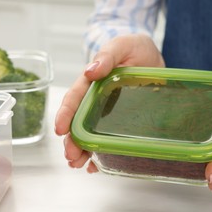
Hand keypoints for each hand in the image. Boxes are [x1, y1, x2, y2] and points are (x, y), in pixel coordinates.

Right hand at [54, 34, 164, 171]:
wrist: (151, 57)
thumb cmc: (133, 48)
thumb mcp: (122, 46)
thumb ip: (107, 56)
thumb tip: (91, 71)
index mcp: (92, 82)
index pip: (75, 99)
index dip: (66, 114)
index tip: (60, 130)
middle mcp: (96, 100)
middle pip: (78, 122)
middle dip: (72, 140)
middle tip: (71, 156)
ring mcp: (107, 112)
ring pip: (89, 134)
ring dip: (82, 151)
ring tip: (78, 165)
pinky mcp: (120, 120)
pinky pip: (107, 138)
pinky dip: (101, 153)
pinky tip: (97, 165)